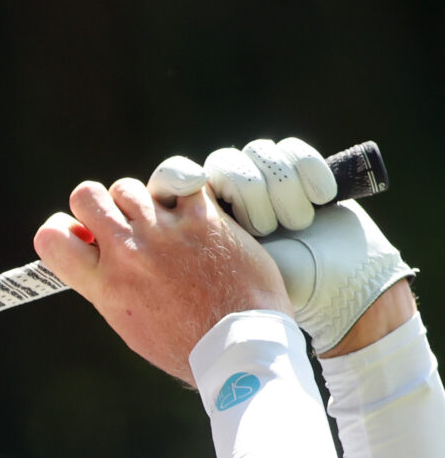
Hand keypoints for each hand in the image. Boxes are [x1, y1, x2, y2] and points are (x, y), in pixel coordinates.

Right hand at [35, 176, 289, 384]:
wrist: (239, 345)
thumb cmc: (184, 343)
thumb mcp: (128, 322)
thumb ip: (106, 285)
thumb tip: (96, 256)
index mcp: (103, 284)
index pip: (51, 237)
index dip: (63, 228)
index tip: (81, 235)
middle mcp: (127, 252)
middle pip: (85, 195)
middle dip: (99, 205)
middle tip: (120, 223)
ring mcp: (164, 231)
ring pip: (128, 186)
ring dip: (140, 201)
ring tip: (161, 222)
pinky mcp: (202, 218)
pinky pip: (178, 180)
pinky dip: (182, 192)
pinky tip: (191, 211)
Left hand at [149, 137, 414, 353]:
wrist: (328, 299)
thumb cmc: (258, 305)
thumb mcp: (200, 284)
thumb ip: (163, 258)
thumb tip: (128, 239)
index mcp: (192, 221)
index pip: (171, 178)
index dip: (176, 176)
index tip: (191, 187)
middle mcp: (226, 197)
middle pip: (222, 162)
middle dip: (244, 191)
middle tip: (259, 228)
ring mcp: (263, 184)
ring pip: (258, 155)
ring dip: (279, 191)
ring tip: (295, 226)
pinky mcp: (302, 175)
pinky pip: (294, 153)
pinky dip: (310, 172)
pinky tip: (322, 198)